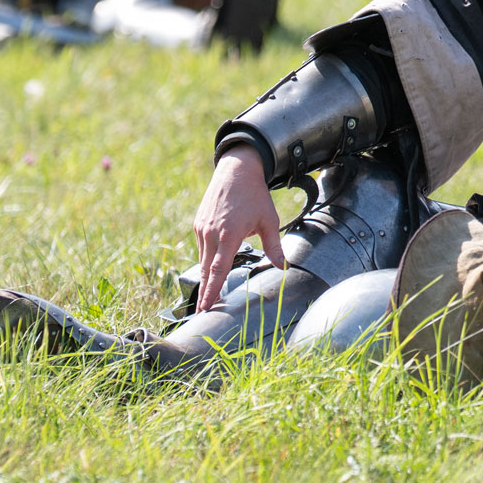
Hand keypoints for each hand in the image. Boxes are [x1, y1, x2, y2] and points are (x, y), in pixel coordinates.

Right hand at [191, 145, 283, 313]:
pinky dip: (207, 259)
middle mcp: (211, 234)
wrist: (236, 170)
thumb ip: (274, 246)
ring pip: (203, 260)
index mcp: (229, 235)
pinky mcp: (198, 225)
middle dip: (204, 292)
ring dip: (207, 276)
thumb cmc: (255, 196)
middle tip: (202, 313)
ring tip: (210, 294)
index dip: (211, 292)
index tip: (204, 308)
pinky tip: (214, 265)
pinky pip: (202, 248)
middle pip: (206, 271)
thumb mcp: (269, 221)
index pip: (218, 271)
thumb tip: (283, 266)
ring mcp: (202, 229)